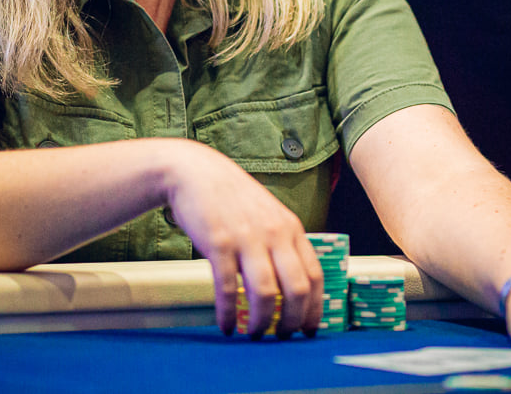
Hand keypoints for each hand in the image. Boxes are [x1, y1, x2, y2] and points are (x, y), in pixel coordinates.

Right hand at [163, 140, 322, 339]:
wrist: (195, 172)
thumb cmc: (231, 198)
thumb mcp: (268, 214)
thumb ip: (282, 242)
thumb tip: (293, 284)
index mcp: (291, 228)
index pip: (315, 276)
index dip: (315, 308)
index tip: (309, 330)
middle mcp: (274, 234)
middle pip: (297, 290)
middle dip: (293, 322)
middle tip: (283, 337)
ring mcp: (247, 238)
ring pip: (266, 293)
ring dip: (262, 322)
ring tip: (255, 334)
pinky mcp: (219, 244)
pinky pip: (228, 288)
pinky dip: (229, 313)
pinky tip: (228, 326)